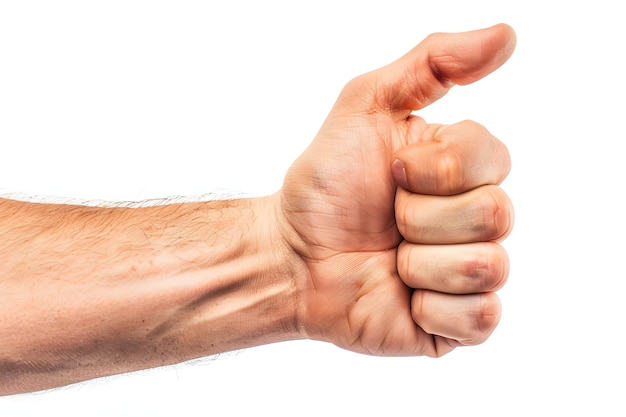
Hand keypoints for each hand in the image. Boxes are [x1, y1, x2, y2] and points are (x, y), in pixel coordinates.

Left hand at [280, 24, 515, 356]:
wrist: (292, 254)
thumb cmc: (326, 183)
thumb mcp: (366, 105)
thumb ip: (433, 63)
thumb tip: (507, 35)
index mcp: (464, 170)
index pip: (492, 159)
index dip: (432, 169)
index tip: (391, 173)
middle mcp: (476, 220)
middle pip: (495, 214)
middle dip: (419, 216)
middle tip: (385, 220)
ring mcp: (469, 274)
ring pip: (486, 267)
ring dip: (419, 261)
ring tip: (389, 258)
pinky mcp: (457, 324)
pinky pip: (478, 318)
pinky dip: (429, 307)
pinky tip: (400, 295)